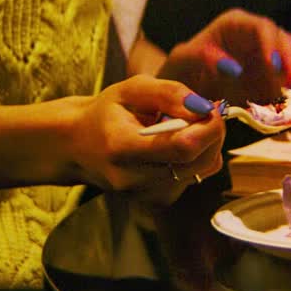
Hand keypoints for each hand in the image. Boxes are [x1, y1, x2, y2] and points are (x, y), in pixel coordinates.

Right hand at [64, 75, 223, 202]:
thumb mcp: (131, 89)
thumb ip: (169, 93)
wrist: (78, 147)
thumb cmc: (106, 113)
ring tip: (183, 126)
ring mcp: (145, 194)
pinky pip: (195, 176)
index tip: (211, 107)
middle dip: (212, 133)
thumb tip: (204, 107)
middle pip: (198, 161)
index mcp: (121, 148)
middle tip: (204, 111)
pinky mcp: (156, 200)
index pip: (182, 148)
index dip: (208, 128)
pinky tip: (174, 144)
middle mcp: (133, 178)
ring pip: (202, 170)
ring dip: (206, 144)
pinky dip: (195, 157)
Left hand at [155, 8, 290, 103]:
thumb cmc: (180, 70)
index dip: (272, 46)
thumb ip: (204, 59)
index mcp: (236, 24)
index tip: (276, 67)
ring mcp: (270, 54)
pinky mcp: (277, 73)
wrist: (182, 88)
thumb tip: (232, 66)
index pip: (261, 29)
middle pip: (284, 43)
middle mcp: (257, 36)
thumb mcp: (184, 62)